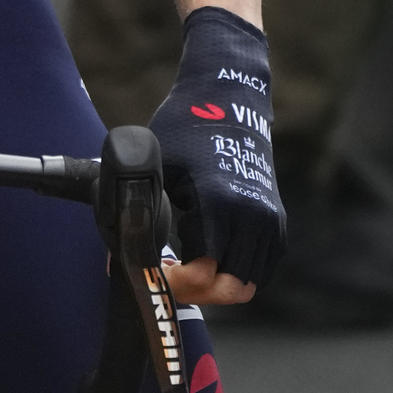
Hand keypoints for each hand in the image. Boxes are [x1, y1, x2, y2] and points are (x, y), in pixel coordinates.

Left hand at [147, 6, 281, 306]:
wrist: (229, 101)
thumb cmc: (183, 130)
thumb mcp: (155, 168)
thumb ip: (140, 211)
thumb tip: (114, 258)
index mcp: (218, 205)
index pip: (203, 274)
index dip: (175, 284)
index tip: (153, 276)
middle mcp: (251, 217)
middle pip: (229, 288)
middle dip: (196, 292)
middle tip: (168, 277)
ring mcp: (270, 221)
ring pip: (248, 283)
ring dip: (216, 285)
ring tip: (184, 268)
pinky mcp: (278, 221)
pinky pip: (262, 267)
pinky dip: (236, 272)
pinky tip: (207, 258)